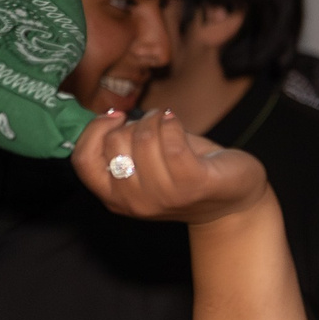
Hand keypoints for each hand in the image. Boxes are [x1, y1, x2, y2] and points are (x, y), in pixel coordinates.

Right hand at [71, 107, 267, 224]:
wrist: (235, 195)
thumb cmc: (186, 172)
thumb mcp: (143, 164)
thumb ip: (120, 147)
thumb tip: (106, 116)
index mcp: (115, 198)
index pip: (83, 162)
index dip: (95, 131)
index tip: (116, 117)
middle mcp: (136, 203)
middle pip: (115, 143)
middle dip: (134, 124)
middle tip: (154, 128)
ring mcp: (165, 196)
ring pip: (144, 138)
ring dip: (157, 121)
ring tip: (169, 125)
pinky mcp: (193, 183)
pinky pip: (171, 139)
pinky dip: (173, 123)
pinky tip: (178, 124)